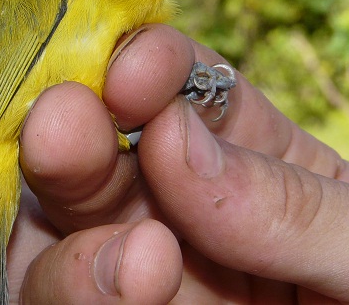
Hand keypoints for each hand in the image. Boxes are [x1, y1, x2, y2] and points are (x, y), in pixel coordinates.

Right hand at [20, 24, 348, 302]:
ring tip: (131, 249)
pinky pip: (66, 302)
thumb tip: (172, 138)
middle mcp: (173, 208)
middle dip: (79, 129)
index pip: (186, 87)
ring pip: (73, 233)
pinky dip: (78, 291)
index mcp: (249, 160)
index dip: (155, 66)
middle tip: (59, 123)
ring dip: (73, 219)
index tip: (133, 73)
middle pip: (107, 150)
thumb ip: (289, 201)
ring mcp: (130, 273)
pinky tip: (118, 284)